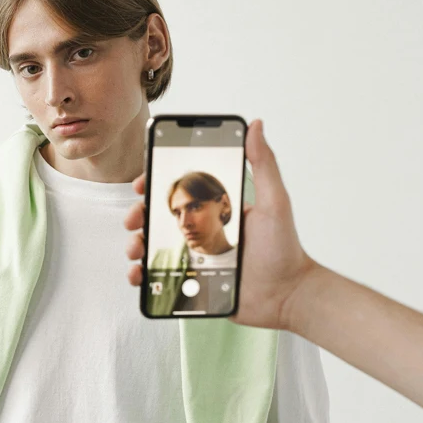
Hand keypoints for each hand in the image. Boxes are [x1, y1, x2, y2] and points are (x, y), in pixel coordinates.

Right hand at [124, 119, 317, 329]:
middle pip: (158, 218)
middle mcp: (202, 230)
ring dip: (136, 245)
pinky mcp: (193, 282)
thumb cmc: (284, 249)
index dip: (155, 185)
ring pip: (154, 246)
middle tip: (134, 219)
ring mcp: (195, 257)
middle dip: (138, 216)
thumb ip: (264, 163)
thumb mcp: (275, 201)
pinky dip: (143, 277)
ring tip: (136, 249)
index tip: (141, 184)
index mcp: (216, 208)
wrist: (287, 297)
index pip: (179, 191)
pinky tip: (139, 275)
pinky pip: (160, 278)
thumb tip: (255, 126)